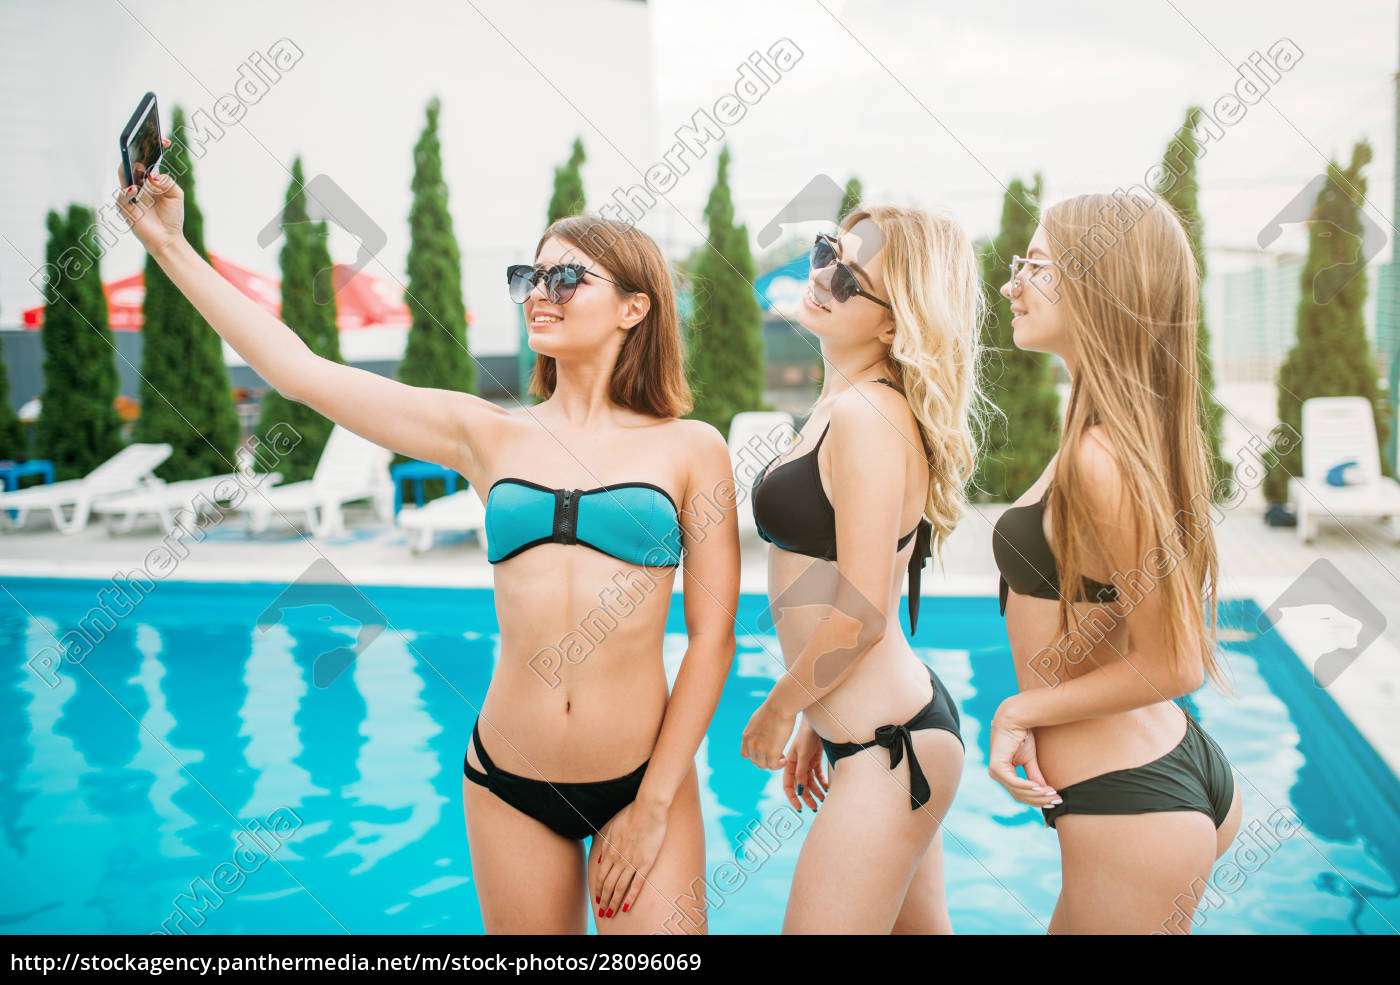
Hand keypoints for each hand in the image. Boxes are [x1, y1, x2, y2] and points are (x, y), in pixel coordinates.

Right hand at [115, 136, 185, 255]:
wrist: (169, 238)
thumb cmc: (172, 216)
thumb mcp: (176, 195)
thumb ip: (166, 182)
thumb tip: (151, 176)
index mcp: (149, 179)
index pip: (146, 159)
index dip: (154, 148)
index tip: (164, 140)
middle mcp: (137, 184)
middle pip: (130, 162)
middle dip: (134, 151)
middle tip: (141, 145)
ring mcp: (129, 195)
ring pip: (122, 175)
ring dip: (128, 169)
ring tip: (138, 167)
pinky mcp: (125, 208)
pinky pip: (122, 196)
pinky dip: (127, 192)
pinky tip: (135, 190)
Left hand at [590, 798, 666, 920]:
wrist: (649, 809)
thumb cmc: (632, 813)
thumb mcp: (613, 826)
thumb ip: (605, 843)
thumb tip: (600, 858)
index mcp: (610, 850)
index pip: (601, 876)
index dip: (598, 889)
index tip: (597, 899)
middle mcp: (619, 859)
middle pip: (609, 885)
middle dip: (604, 900)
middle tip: (603, 913)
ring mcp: (633, 862)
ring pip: (620, 887)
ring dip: (614, 902)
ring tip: (611, 913)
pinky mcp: (646, 863)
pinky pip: (637, 884)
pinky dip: (630, 897)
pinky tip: (627, 906)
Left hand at [741, 698, 795, 770]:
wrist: (780, 706)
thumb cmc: (774, 708)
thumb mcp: (758, 720)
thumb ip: (757, 730)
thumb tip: (762, 732)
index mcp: (746, 736)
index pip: (745, 754)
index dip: (756, 755)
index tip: (766, 751)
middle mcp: (750, 744)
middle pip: (755, 761)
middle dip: (765, 759)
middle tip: (777, 754)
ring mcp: (760, 749)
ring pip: (764, 765)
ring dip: (773, 763)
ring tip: (782, 757)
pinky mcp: (771, 752)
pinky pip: (773, 766)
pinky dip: (779, 765)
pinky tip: (785, 759)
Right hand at [783, 718, 827, 810]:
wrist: (818, 721)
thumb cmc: (807, 735)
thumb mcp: (803, 754)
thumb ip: (801, 772)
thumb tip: (800, 790)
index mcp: (789, 764)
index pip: (788, 785)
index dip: (793, 797)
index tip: (800, 808)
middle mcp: (797, 765)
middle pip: (801, 786)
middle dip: (807, 797)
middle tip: (815, 808)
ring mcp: (806, 763)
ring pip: (811, 782)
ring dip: (816, 791)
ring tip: (824, 799)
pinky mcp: (815, 760)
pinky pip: (818, 775)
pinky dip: (822, 782)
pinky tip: (827, 788)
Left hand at [987, 698, 1060, 808]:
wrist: (1014, 719)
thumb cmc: (1021, 736)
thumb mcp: (1030, 760)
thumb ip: (1035, 777)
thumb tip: (1047, 792)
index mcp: (1004, 773)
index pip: (1021, 793)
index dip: (1038, 799)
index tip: (1056, 801)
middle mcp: (998, 775)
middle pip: (1021, 796)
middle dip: (1040, 800)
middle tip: (1057, 801)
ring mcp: (996, 772)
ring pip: (1019, 791)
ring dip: (1037, 795)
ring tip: (1052, 794)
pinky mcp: (997, 767)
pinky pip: (1015, 783)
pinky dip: (1028, 787)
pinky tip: (1041, 788)